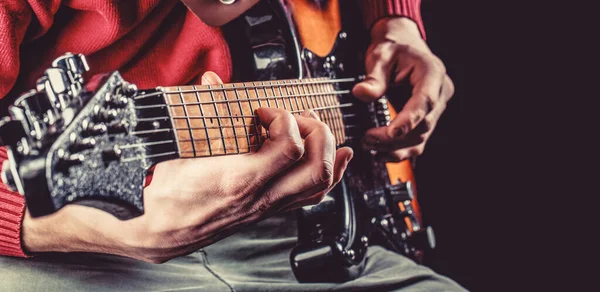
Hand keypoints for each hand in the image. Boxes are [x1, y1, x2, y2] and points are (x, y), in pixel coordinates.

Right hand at [22, 72, 352, 262]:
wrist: (149, 233)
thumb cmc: (157, 197)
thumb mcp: (174, 149)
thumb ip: (196, 112)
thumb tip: (210, 84)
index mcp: (237, 180)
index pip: (290, 145)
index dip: (285, 117)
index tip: (267, 110)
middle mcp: (257, 199)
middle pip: (316, 167)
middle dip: (319, 133)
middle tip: (301, 117)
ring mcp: (263, 209)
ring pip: (318, 188)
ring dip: (332, 157)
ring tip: (331, 135)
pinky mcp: (262, 213)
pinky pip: (306, 198)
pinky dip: (326, 177)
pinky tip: (332, 163)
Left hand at [352, 17, 454, 160]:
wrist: (401, 46)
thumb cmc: (393, 48)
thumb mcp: (380, 56)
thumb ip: (373, 77)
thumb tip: (360, 93)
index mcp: (432, 73)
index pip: (425, 101)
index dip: (409, 120)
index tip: (390, 133)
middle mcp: (440, 92)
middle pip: (423, 125)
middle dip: (395, 138)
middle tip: (367, 139)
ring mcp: (436, 108)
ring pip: (421, 137)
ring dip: (396, 148)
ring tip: (370, 146)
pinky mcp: (427, 119)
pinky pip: (417, 140)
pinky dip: (400, 150)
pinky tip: (381, 153)